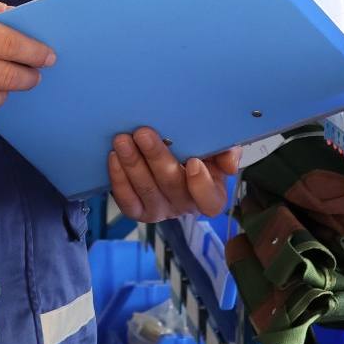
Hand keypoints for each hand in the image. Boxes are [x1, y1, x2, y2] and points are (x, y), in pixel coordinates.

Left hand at [108, 128, 240, 221]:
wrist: (169, 153)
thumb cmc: (195, 151)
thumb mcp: (215, 149)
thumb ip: (226, 150)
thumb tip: (230, 162)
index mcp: (211, 194)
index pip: (210, 201)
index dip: (202, 185)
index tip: (193, 162)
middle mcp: (185, 206)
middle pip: (171, 187)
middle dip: (156, 158)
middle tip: (143, 133)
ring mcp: (160, 210)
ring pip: (146, 191)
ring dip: (132, 164)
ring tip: (122, 140)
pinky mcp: (138, 210)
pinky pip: (127, 200)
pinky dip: (119, 179)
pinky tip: (114, 158)